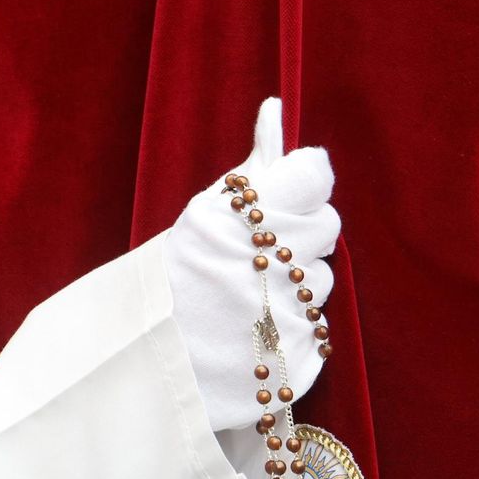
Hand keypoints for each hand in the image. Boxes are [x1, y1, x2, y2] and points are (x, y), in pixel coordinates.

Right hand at [164, 98, 339, 431]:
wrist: (150, 371)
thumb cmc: (176, 282)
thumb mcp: (202, 218)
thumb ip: (250, 169)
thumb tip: (275, 107)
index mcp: (233, 221)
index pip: (315, 175)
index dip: (301, 187)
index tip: (281, 201)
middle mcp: (263, 265)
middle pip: (327, 225)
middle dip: (300, 237)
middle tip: (257, 257)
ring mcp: (285, 317)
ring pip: (323, 280)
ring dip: (295, 287)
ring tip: (249, 301)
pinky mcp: (300, 361)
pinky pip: (320, 328)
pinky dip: (292, 330)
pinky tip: (255, 335)